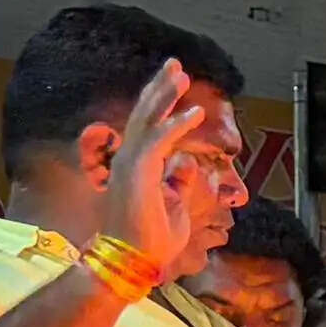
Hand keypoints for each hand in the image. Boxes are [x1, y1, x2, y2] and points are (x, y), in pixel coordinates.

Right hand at [90, 61, 227, 282]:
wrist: (132, 262)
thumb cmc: (151, 240)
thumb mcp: (174, 205)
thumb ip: (178, 182)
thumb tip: (187, 164)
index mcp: (138, 166)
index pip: (149, 127)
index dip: (162, 104)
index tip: (177, 85)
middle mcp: (130, 160)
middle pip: (145, 114)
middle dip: (160, 88)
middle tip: (175, 65)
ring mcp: (131, 164)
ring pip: (148, 120)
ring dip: (165, 95)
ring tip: (180, 73)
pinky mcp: (138, 173)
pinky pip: (159, 142)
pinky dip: (177, 125)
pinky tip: (195, 111)